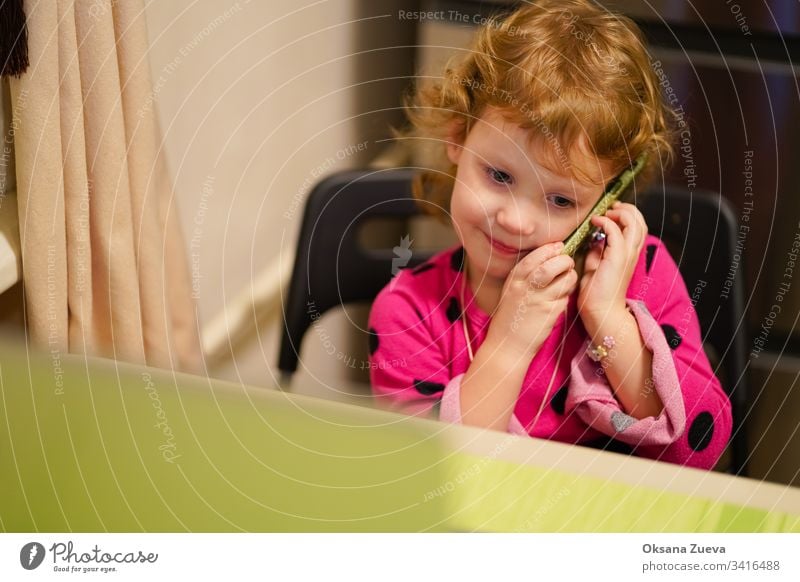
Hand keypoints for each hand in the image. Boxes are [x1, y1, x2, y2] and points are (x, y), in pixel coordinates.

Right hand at [485, 241, 577, 361]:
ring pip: (565, 280)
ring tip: (566, 281)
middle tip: (567, 263)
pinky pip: (565, 298)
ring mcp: (539, 300)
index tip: (558, 247)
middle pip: (553, 265)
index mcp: (515, 279)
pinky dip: (566, 296)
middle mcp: (526, 287)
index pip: (536, 256)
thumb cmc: (510, 317)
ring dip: (570, 278)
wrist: (506, 345)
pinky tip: (560, 299)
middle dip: (565, 261)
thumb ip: (525, 275)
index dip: (550, 249)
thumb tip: (548, 258)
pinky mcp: (549, 313)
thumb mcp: (511, 291)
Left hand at [578, 201, 646, 327]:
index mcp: (629, 254)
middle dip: (627, 209)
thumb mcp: (595, 266)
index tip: (610, 211)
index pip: (637, 227)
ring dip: (620, 212)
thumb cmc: (596, 293)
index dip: (627, 214)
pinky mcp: (617, 258)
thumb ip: (598, 252)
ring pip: (634, 222)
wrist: (600, 311)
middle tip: (611, 207)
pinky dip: (606, 222)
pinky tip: (595, 222)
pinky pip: (616, 231)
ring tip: (605, 213)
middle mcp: (632, 253)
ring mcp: (627, 255)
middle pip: (640, 221)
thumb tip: (594, 239)